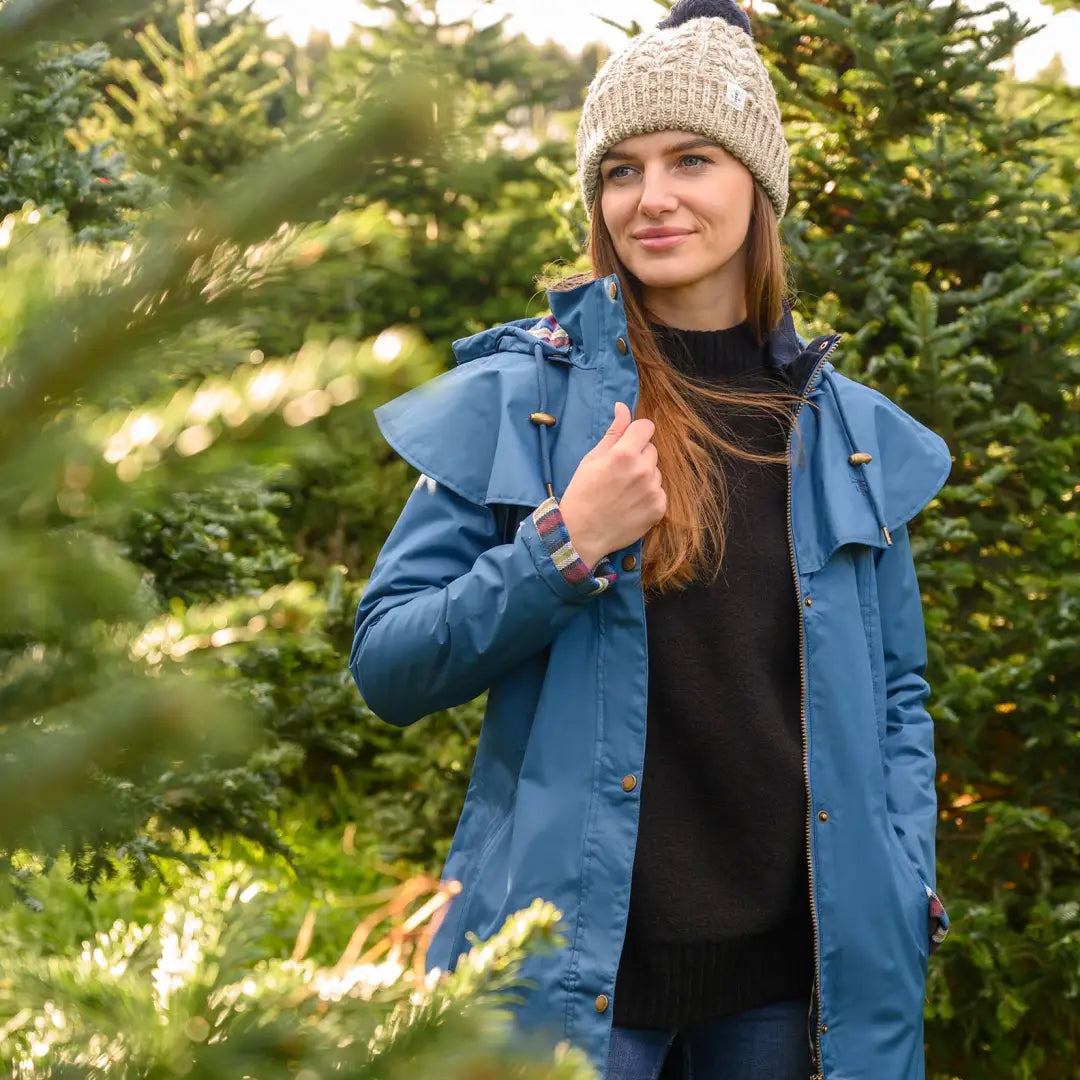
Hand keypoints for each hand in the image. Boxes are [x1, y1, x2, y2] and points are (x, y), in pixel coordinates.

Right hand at [558, 402, 666, 569]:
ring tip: (624, 491)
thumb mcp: (592, 458)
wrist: (581, 533)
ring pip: (656, 471)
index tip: (628, 442)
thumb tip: (623, 406)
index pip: (646, 427)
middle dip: (639, 455)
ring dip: (644, 476)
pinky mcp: (659, 508)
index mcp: (624, 454)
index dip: (636, 432)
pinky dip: (649, 495)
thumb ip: (613, 432)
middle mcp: (643, 470)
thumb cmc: (582, 493)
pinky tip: (631, 503)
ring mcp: (653, 490)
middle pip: (652, 449)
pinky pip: (659, 491)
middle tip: (619, 472)